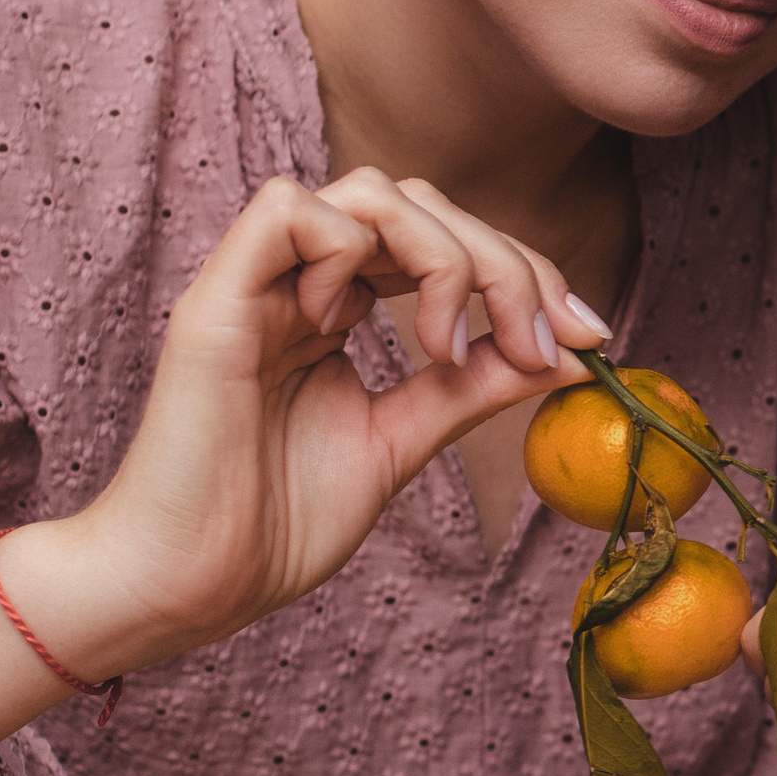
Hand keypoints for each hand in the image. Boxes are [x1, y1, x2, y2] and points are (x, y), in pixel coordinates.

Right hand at [7, 170, 608, 680]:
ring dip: (439, 255)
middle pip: (421, 203)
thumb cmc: (275, 524)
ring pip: (367, 191)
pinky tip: (351, 328)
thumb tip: (570, 352)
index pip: (445, 241)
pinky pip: (287, 208)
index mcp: (340, 310)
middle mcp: (303, 284)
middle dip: (503, 261)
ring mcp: (259, 285)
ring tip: (441, 345)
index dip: (524, 273)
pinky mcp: (217, 299)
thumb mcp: (403, 442)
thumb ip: (473, 388)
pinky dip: (347, 250)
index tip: (584, 336)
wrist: (192, 584)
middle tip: (535, 340)